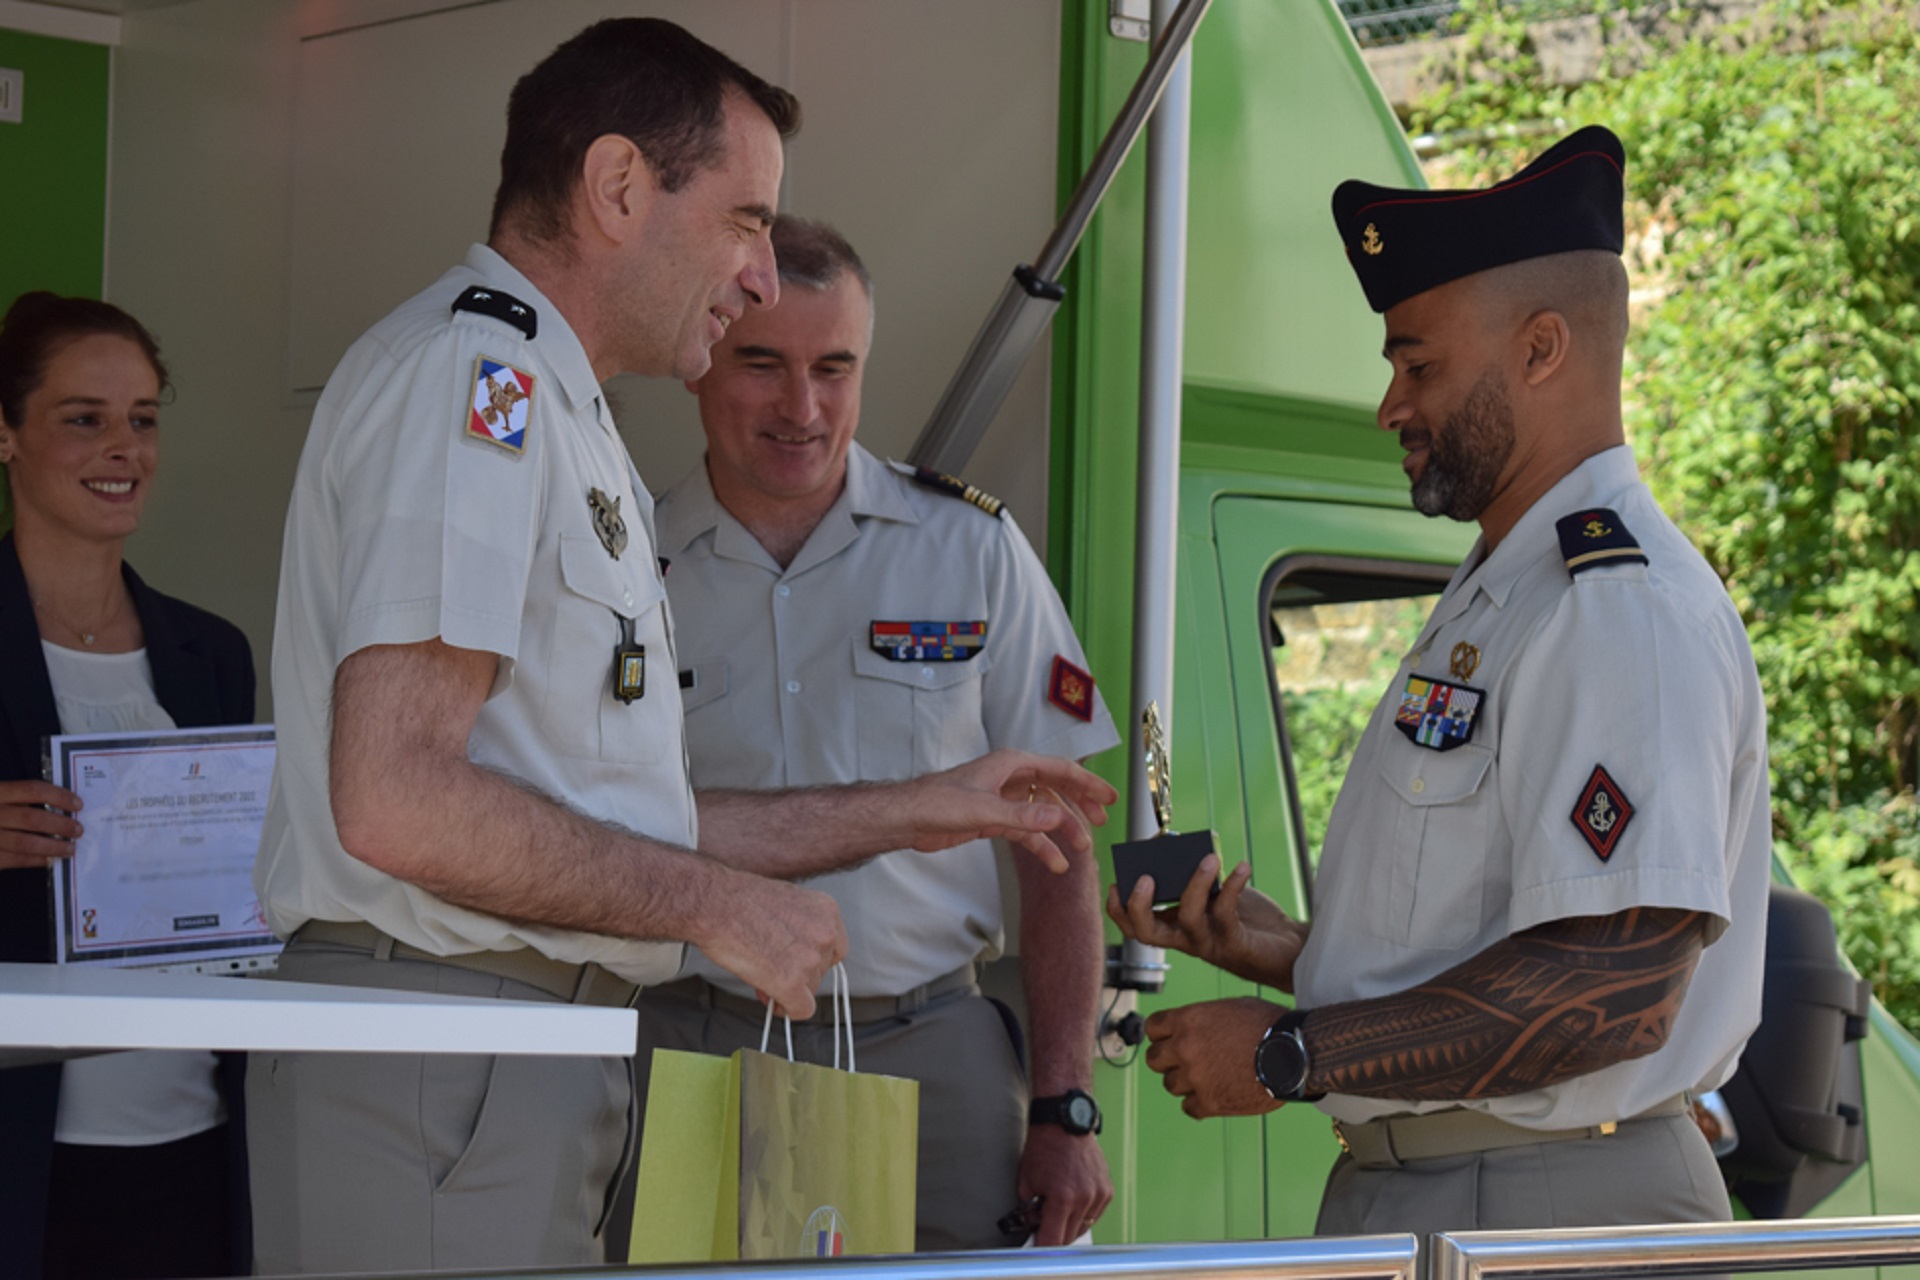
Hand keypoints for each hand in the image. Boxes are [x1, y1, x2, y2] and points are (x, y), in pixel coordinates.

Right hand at [0, 780, 82, 869]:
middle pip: (32, 818)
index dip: (59, 796)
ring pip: (24, 842)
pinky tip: (49, 860)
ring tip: (70, 849)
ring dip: (52, 846)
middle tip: (78, 830)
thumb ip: (19, 800)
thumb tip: (60, 808)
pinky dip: (35, 860)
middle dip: (60, 825)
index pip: (32, 790)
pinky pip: (14, 859)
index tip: (78, 804)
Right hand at [698, 875, 846, 1019]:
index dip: (813, 959)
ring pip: (810, 990)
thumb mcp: (785, 901)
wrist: (714, 905)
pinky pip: (801, 1009)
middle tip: (772, 970)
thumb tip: (796, 949)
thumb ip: (800, 925)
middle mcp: (825, 934)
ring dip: (789, 989)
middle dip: (799, 974)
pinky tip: (771, 1001)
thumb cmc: (738, 899)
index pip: (835, 948)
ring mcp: (810, 959)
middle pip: (822, 970)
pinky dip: (787, 1010)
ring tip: (763, 978)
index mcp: (826, 910)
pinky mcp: (791, 982)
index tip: (797, 962)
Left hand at [905, 750, 1115, 873]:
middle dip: (1080, 804)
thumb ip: (1022, 817)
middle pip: (1056, 789)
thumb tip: (1057, 819)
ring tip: (1081, 848)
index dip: (1087, 784)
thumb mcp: (983, 811)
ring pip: (1042, 813)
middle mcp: (1010, 778)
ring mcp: (1003, 799)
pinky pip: (1026, 831)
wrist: (908, 818)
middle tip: (1102, 820)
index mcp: (1011, 765)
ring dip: (1062, 829)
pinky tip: (1054, 862)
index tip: (1109, 797)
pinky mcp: (994, 819)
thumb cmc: (937, 803)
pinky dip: (1041, 845)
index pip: (1060, 770)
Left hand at [1018, 1122, 1112, 1244]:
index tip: (1037, 1246)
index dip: (1042, 1246)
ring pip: (1083, 1227)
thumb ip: (1029, 1211)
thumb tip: (1034, 1227)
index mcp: (1062, 1198)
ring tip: (1059, 1204)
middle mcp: (1084, 1198)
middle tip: (1044, 1220)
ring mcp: (1098, 1194)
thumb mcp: (1026, 1181)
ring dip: (1070, 1224)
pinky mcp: (1107, 1190)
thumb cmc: (1044, 1148)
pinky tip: (1073, 1197)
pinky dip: (1083, 1212)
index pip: (1053, 1241)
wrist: (1065, 1122)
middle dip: (1055, 1233)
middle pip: (1069, 1237)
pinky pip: (1095, 1214)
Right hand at [1107, 855, 1305, 988]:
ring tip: (1208, 859)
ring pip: (1188, 918)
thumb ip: (1195, 874)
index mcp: (1176, 927)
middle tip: (1145, 878)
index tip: (1116, 884)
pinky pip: (1227, 913)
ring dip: (1195, 885)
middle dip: (1140, 906)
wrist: (1288, 948)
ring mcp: (1209, 943)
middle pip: (1147, 934)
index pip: (1136, 926)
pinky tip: (1242, 867)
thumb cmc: (1250, 918)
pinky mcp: (1234, 944)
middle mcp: (1187, 939)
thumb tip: (1172, 842)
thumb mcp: (1217, 892)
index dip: (1119, 910)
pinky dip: (1232, 885)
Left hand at [1144, 996, 1287, 1119]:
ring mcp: (1195, 1077)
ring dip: (1184, 1082)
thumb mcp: (1231, 1007)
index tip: (1167, 1039)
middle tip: (1182, 1061)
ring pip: (1170, 1085)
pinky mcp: (1209, 1102)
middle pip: (1154, 1059)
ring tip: (1204, 1079)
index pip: (1152, 1027)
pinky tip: (1212, 1095)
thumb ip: (1204, 1018)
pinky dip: (1198, 1104)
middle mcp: (1185, 1048)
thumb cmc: (1269, 1026)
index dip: (1161, 1034)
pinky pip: (1188, 1107)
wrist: (1292, 1054)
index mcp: (1188, 1020)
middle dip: (1166, 1060)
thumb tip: (1196, 1025)